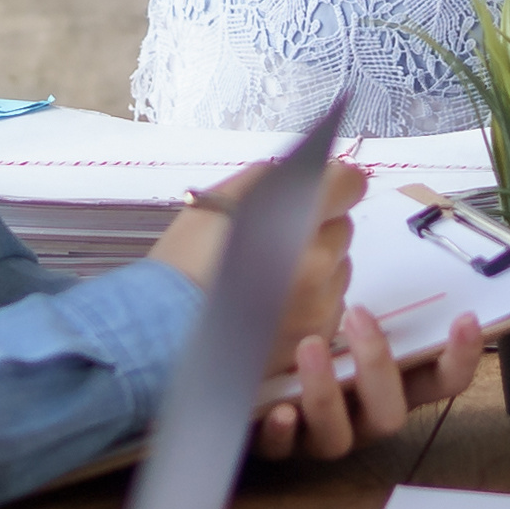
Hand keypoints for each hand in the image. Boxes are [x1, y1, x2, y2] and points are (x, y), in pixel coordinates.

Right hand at [146, 160, 366, 333]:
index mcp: (293, 220)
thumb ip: (273, 178)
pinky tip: (275, 304)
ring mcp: (320, 306)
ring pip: (339, 270)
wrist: (160, 331)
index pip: (349, 185)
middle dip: (318, 228)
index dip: (334, 184)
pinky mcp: (316, 337)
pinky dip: (313, 302)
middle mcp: (317, 264)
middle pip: (342, 228)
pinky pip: (331, 306)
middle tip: (275, 238)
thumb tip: (315, 171)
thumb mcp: (220, 199)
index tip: (321, 189)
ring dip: (318, 266)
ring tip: (271, 276)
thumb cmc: (185, 261)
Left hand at [253, 301, 486, 459]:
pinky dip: (284, 434)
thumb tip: (359, 218)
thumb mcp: (338, 319)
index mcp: (388, 386)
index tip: (466, 319)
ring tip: (310, 346)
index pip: (441, 382)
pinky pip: (284, 451)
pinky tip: (280, 411)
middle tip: (358, 314)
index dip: (461, 358)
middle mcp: (361, 417)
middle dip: (378, 366)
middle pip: (391, 414)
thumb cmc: (305, 344)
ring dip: (327, 393)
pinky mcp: (278, 449)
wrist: (250, 382)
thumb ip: (361, 297)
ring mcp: (320, 437)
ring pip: (339, 436)